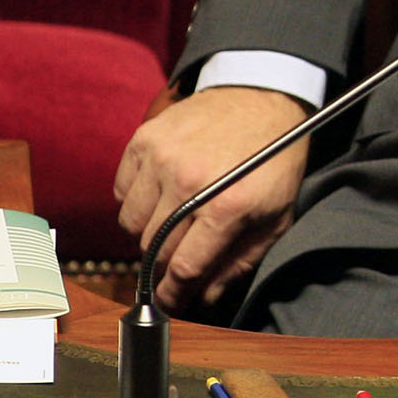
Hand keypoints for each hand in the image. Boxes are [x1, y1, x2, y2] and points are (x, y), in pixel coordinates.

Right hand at [114, 86, 310, 314]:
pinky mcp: (144, 140)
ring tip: (171, 220)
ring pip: (131, 223)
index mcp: (226, 207)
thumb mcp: (276, 215)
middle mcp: (188, 183)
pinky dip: (135, 200)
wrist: (262, 95)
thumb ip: (240, 261)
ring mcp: (162, 159)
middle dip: (163, 263)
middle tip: (176, 257)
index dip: (173, 295)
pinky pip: (121, 191)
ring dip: (147, 232)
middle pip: (153, 249)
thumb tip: (203, 296)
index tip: (169, 302)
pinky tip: (160, 193)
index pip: (183, 268)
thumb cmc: (273, 159)